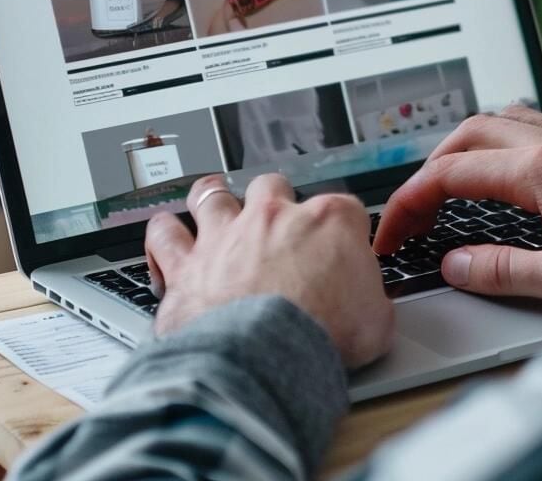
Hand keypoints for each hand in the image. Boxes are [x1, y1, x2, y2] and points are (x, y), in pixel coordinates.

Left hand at [145, 174, 393, 368]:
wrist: (265, 355)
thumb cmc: (320, 336)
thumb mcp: (377, 321)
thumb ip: (373, 303)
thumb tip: (375, 310)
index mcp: (329, 222)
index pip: (342, 209)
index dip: (342, 230)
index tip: (341, 250)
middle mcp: (273, 218)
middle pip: (273, 185)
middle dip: (273, 199)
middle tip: (274, 219)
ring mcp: (225, 236)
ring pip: (211, 194)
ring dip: (212, 199)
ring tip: (211, 204)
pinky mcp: (186, 265)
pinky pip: (164, 235)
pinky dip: (164, 236)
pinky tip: (166, 241)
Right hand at [375, 106, 541, 307]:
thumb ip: (504, 273)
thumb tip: (457, 265)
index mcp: (539, 170)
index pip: (450, 175)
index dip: (410, 205)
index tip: (393, 235)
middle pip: (468, 134)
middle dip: (428, 167)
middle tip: (414, 208)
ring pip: (502, 120)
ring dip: (465, 145)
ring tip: (449, 178)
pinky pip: (536, 124)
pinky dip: (505, 137)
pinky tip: (511, 160)